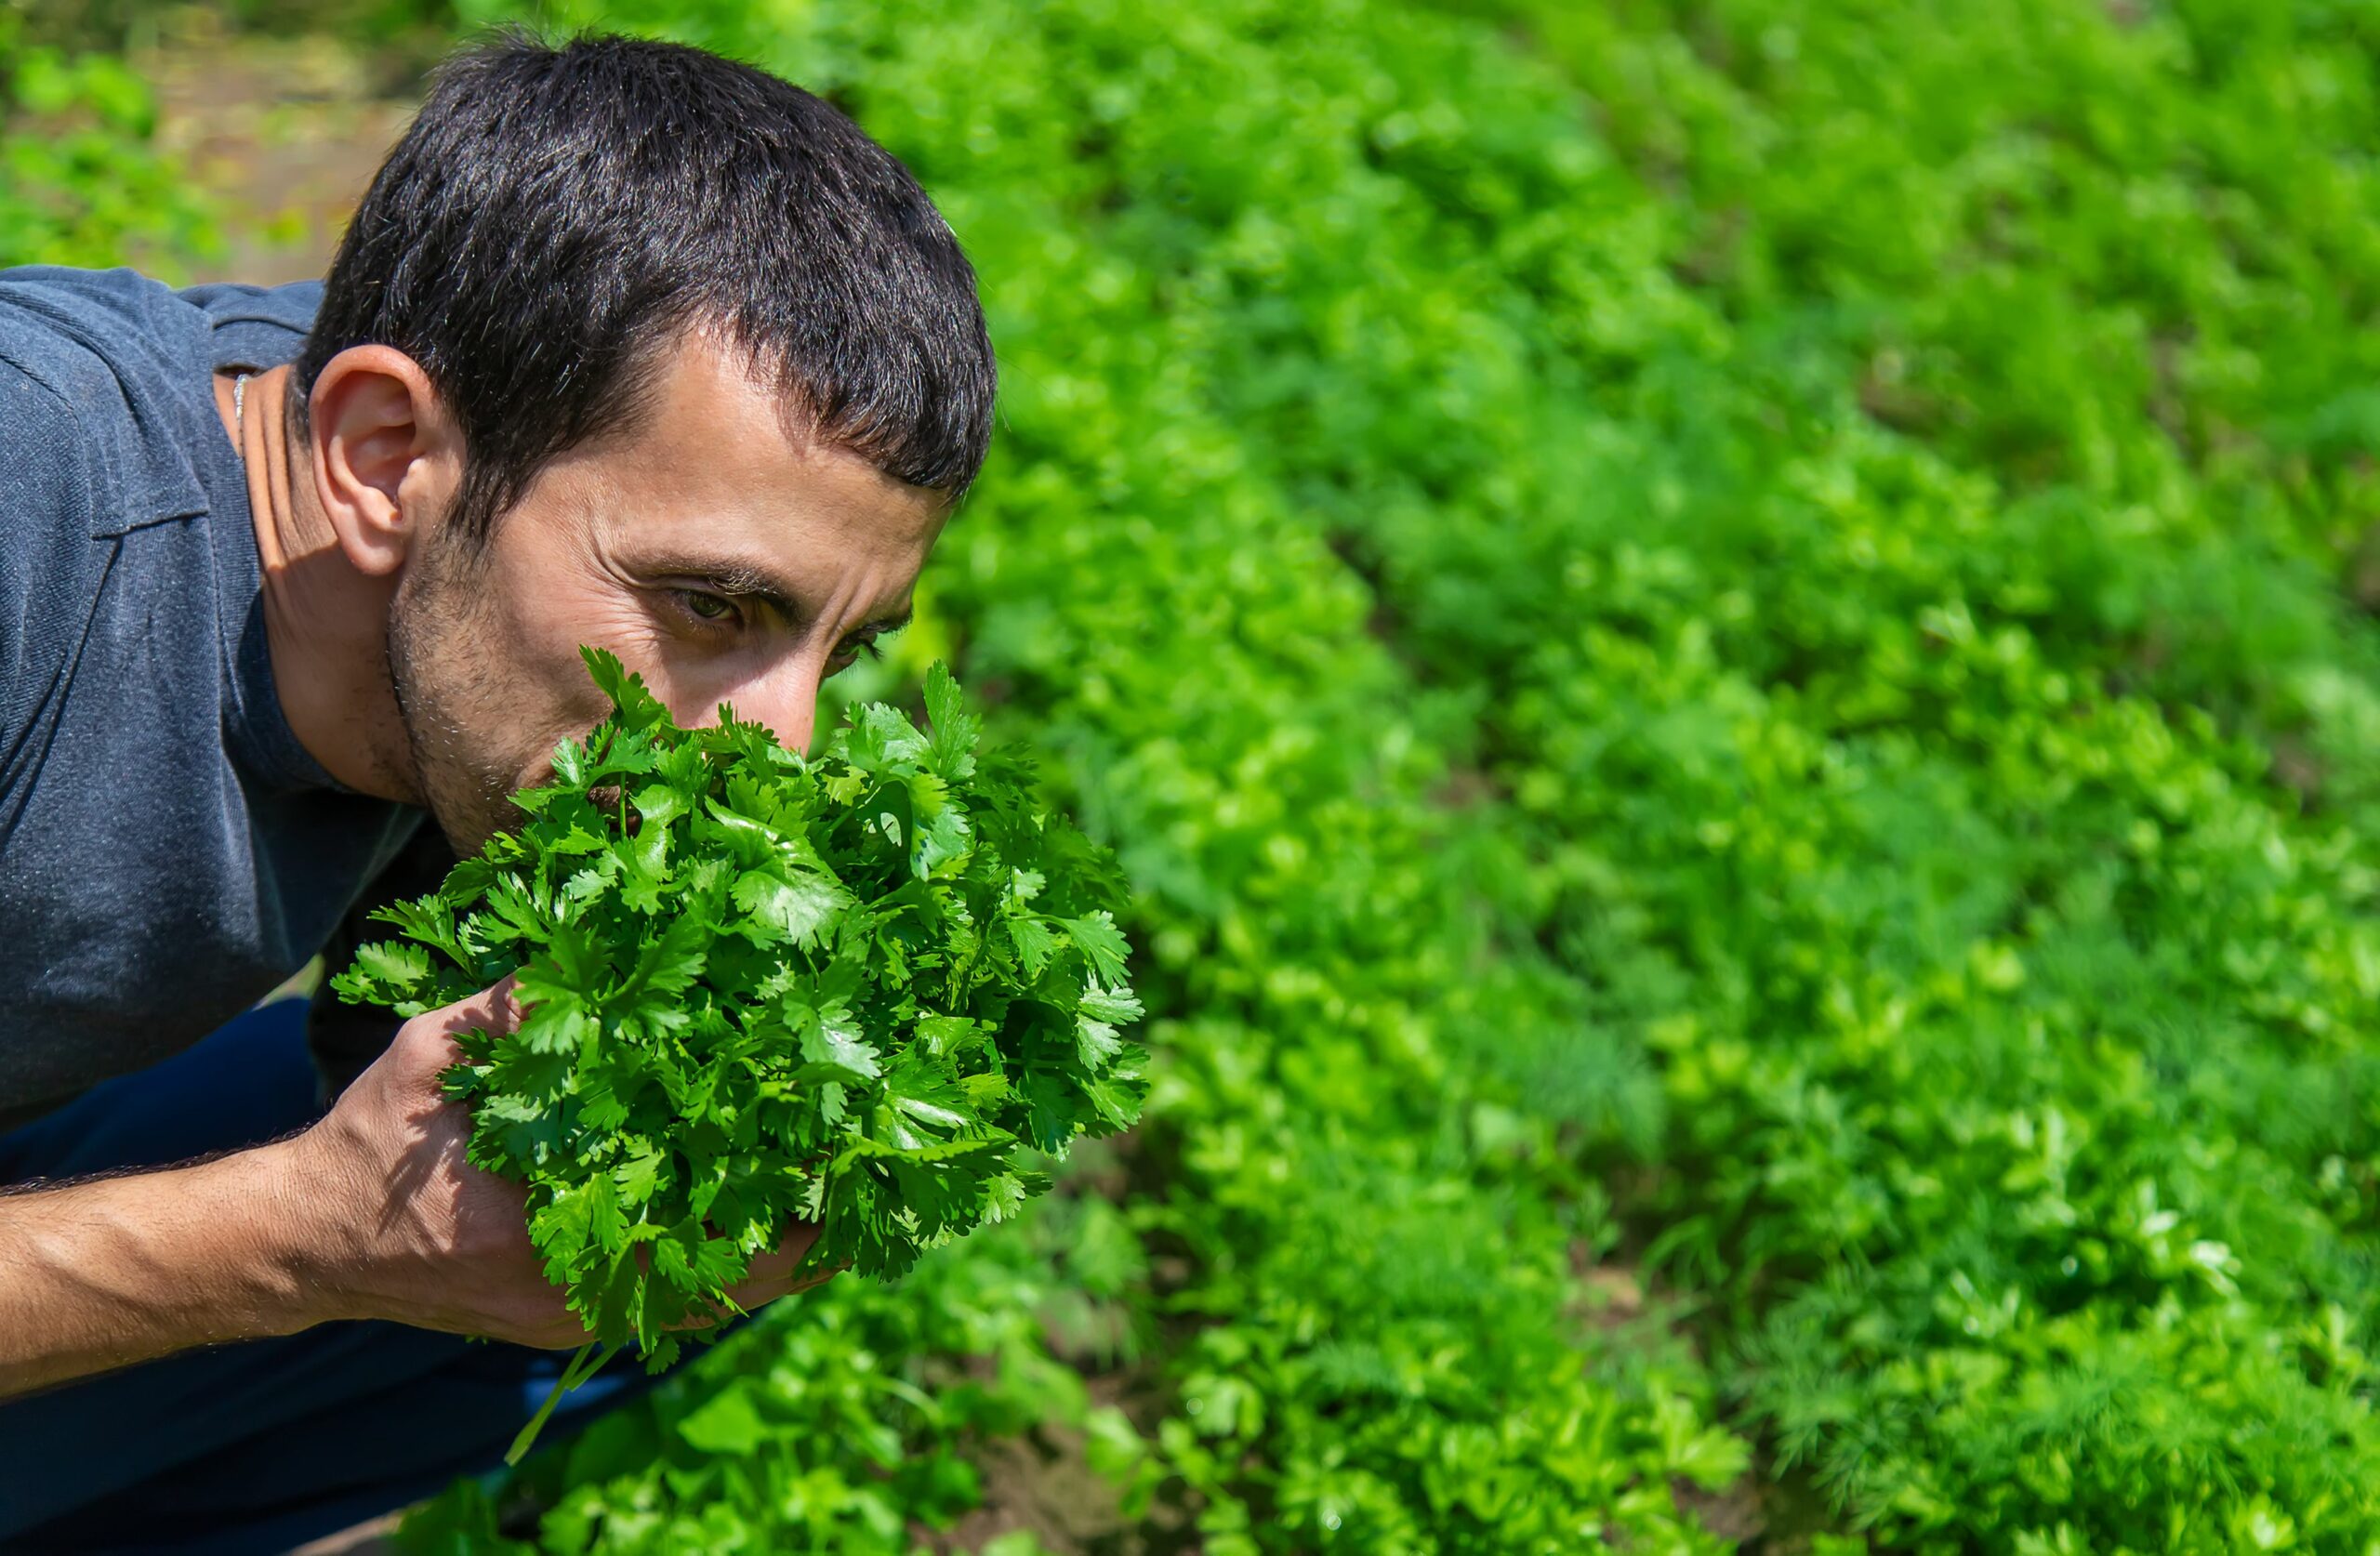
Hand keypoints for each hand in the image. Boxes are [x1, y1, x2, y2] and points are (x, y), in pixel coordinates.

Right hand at [274, 979, 833, 1347]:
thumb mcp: (440, 1053)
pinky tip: (778, 1221)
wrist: (309, 1239)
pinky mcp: (578, 1318)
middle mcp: (579, 1293)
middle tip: (882, 1180)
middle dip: (809, 1234)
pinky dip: (732, 1266)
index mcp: (550, 1233)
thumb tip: (606, 940)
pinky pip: (678, 1303)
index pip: (698, 1228)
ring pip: (713, 1301)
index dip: (780, 1202)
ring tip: (858, 1200)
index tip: (842, 1154)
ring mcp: (582, 1317)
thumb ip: (525, 1005)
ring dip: (782, 1255)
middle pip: (731, 1283)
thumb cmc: (377, 1143)